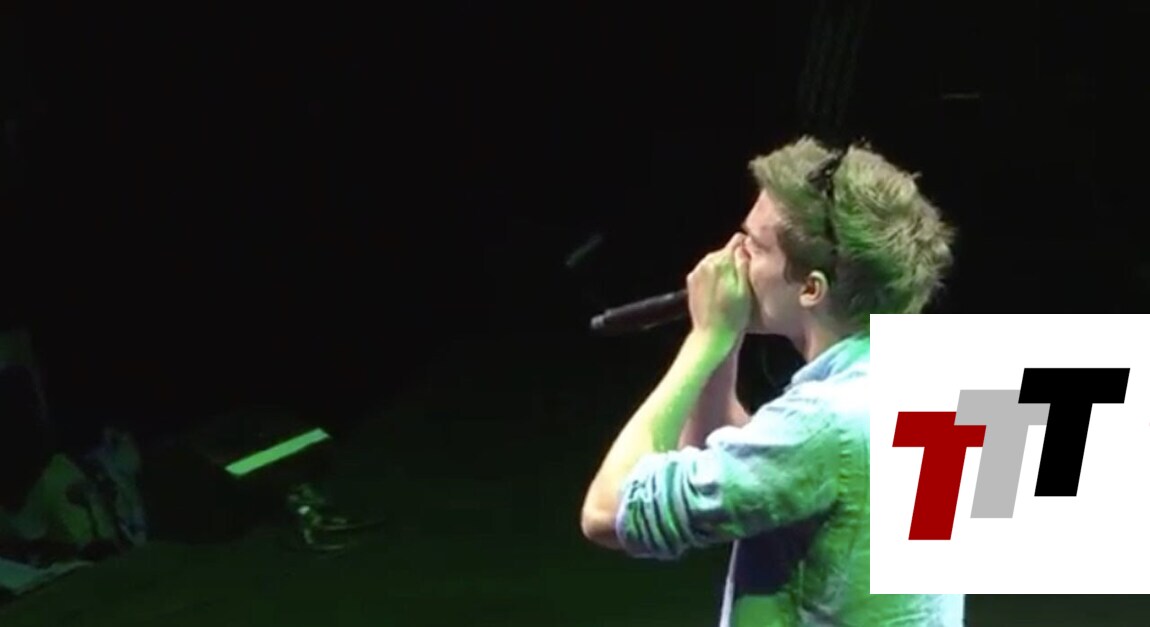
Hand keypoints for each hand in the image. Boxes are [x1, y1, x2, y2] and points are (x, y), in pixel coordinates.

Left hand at [685, 233, 751, 347]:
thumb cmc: (733, 317)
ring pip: (715, 260)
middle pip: (725, 251)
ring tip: (733, 289)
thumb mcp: (745, 290)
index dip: (747, 248)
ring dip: (725, 269)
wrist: (711, 336)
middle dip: (735, 260)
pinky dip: (714, 277)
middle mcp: (705, 263)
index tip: (752, 261)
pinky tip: (721, 292)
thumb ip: (743, 264)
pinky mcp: (691, 281)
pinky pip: (707, 271)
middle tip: (744, 280)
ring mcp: (696, 272)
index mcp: (720, 262)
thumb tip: (743, 246)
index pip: (736, 241)